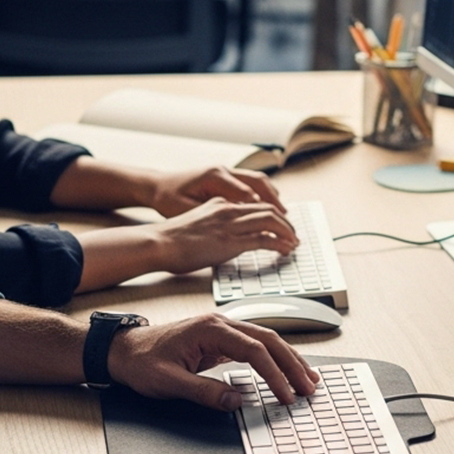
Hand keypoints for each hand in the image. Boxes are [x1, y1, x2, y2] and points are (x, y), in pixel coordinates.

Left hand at [107, 312, 318, 408]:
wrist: (125, 350)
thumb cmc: (143, 363)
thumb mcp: (168, 383)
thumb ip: (203, 392)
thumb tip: (236, 401)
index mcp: (210, 329)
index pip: (254, 351)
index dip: (274, 374)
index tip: (287, 396)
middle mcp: (221, 323)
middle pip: (269, 340)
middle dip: (292, 364)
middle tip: (310, 389)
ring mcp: (223, 329)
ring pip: (267, 340)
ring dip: (289, 359)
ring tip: (309, 380)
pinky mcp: (222, 339)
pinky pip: (257, 346)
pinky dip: (276, 359)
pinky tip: (287, 371)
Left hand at [148, 166, 285, 216]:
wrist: (155, 186)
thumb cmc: (167, 199)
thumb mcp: (186, 210)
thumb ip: (211, 215)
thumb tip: (234, 223)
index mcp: (215, 176)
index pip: (248, 194)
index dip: (264, 211)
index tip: (276, 225)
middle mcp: (223, 170)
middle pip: (259, 183)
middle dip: (275, 202)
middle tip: (287, 221)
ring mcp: (225, 171)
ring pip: (257, 180)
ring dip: (271, 196)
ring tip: (283, 215)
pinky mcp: (225, 177)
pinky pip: (250, 183)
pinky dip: (262, 194)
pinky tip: (267, 209)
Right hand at [150, 196, 297, 272]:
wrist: (159, 243)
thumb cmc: (172, 239)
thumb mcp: (198, 223)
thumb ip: (215, 225)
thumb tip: (226, 237)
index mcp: (220, 203)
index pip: (254, 204)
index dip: (272, 214)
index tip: (280, 224)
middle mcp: (228, 209)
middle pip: (268, 209)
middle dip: (285, 222)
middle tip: (293, 234)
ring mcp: (230, 224)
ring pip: (271, 220)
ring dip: (287, 232)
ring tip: (294, 243)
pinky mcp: (231, 241)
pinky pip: (264, 239)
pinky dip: (279, 244)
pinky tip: (285, 250)